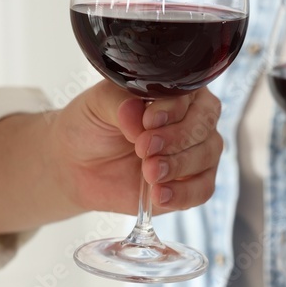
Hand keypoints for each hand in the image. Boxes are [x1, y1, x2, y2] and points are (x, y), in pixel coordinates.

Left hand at [54, 81, 222, 214]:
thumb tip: (137, 114)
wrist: (78, 165)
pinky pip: (203, 189)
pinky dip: (183, 194)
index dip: (173, 110)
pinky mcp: (191, 183)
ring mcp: (197, 152)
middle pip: (205, 126)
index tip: (148, 121)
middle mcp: (194, 118)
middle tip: (144, 149)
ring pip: (207, 156)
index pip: (191, 96)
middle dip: (176, 140)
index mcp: (178, 92)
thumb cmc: (93, 125)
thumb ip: (120, 103)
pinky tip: (159, 195)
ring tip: (149, 173)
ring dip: (178, 166)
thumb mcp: (98, 105)